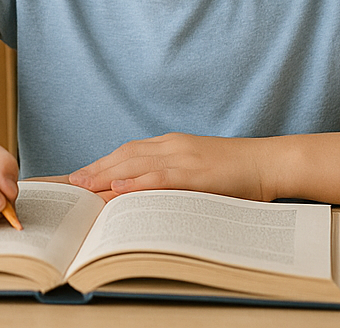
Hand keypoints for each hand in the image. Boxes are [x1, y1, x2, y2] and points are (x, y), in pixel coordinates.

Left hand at [68, 133, 273, 200]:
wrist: (269, 162)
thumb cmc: (236, 172)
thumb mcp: (197, 169)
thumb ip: (171, 176)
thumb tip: (143, 194)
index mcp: (172, 144)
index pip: (127, 152)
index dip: (102, 163)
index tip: (80, 175)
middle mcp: (173, 146)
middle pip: (124, 155)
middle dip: (95, 169)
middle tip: (70, 183)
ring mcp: (185, 157)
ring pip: (136, 164)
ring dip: (106, 176)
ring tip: (83, 187)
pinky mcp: (198, 173)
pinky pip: (162, 177)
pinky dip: (138, 182)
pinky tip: (119, 188)